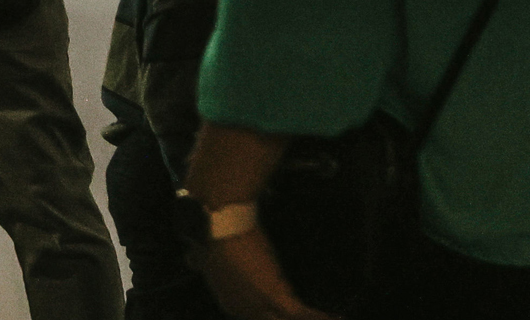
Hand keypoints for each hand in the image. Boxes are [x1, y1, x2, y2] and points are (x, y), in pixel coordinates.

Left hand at [202, 230, 335, 319]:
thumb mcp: (204, 253)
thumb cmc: (212, 231)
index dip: (272, 317)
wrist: (216, 220)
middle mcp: (242, 310)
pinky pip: (303, 314)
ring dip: (311, 319)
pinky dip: (322, 318)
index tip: (286, 315)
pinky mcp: (275, 294)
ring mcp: (258, 304)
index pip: (255, 318)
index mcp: (228, 301)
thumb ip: (199, 260)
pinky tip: (338, 318)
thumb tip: (191, 258)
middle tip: (317, 316)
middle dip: (288, 319)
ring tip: (334, 319)